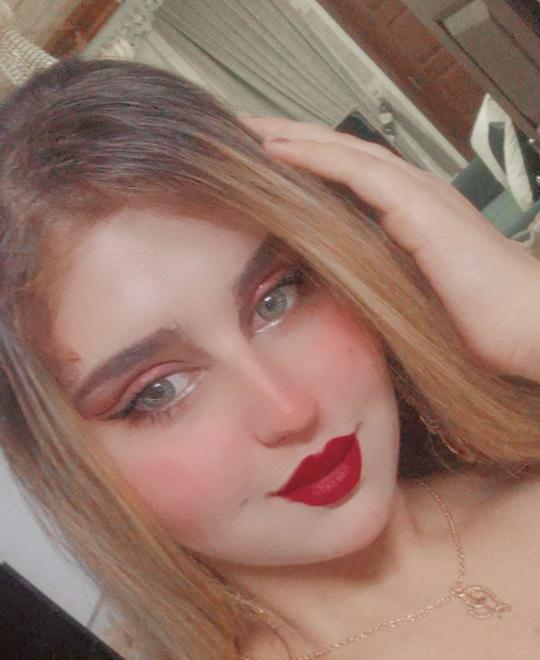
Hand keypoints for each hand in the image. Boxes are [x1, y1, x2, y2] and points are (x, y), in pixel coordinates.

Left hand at [240, 116, 539, 381]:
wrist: (529, 326)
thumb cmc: (484, 326)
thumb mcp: (418, 301)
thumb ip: (384, 284)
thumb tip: (344, 295)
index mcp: (416, 214)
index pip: (354, 176)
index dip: (311, 162)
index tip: (269, 162)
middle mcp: (418, 194)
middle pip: (345, 153)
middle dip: (295, 138)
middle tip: (247, 130)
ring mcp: (420, 197)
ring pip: (346, 152)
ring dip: (295, 138)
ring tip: (251, 129)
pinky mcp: (419, 210)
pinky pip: (357, 173)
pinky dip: (315, 158)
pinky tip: (280, 151)